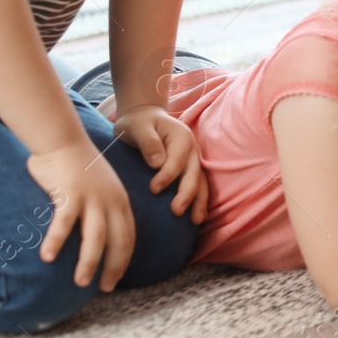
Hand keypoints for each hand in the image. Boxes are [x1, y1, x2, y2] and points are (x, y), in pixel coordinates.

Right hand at [25, 139, 135, 289]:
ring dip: (89, 262)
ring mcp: (92, 198)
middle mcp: (111, 201)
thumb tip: (98, 235)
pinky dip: (57, 241)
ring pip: (95, 237)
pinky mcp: (70, 194)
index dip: (124, 259)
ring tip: (81, 282)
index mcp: (121, 201)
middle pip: (118, 241)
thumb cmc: (79, 167)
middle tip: (105, 288)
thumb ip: (102, 209)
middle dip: (114, 267)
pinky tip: (48, 257)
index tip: (117, 278)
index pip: (129, 236)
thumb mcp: (102, 188)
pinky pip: (64, 223)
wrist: (65, 141)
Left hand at [114, 105, 208, 222]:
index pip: (176, 160)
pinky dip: (199, 200)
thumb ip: (148, 142)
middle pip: (193, 173)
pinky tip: (198, 216)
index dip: (167, 176)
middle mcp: (192, 149)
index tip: (153, 190)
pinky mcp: (190, 169)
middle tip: (176, 211)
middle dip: (187, 193)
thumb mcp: (137, 127)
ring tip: (195, 220)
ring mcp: (194, 160)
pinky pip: (198, 186)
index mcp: (181, 137)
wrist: (145, 117)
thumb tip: (157, 163)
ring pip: (200, 182)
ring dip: (199, 201)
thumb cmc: (138, 123)